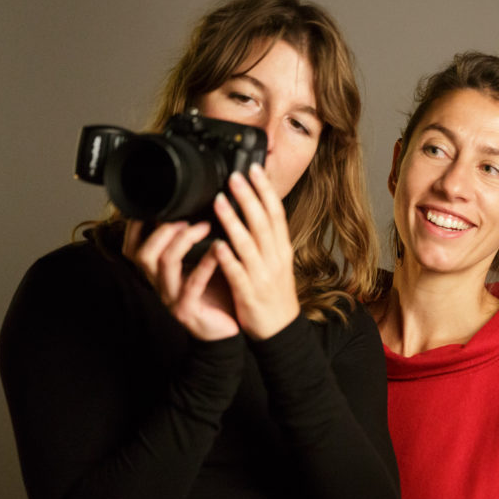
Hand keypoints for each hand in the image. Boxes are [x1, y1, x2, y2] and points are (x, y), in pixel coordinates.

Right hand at [123, 218, 240, 340]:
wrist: (225, 333)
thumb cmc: (215, 294)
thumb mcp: (199, 265)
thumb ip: (192, 243)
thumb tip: (198, 208)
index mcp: (157, 273)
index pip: (132, 248)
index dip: (136, 226)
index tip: (155, 205)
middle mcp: (159, 284)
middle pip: (142, 254)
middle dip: (162, 231)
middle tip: (185, 217)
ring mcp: (171, 298)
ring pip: (164, 265)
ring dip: (183, 241)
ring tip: (204, 227)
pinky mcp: (188, 310)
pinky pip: (193, 283)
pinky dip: (205, 263)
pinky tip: (218, 249)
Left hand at [211, 163, 300, 339]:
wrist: (279, 329)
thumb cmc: (274, 293)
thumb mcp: (276, 261)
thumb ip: (265, 238)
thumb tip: (253, 209)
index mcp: (281, 249)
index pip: (276, 213)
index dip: (265, 190)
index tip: (254, 169)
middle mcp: (275, 258)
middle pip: (263, 222)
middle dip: (249, 197)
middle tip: (234, 176)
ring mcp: (263, 275)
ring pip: (248, 243)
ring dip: (234, 221)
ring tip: (219, 200)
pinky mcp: (249, 293)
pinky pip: (237, 272)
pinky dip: (228, 258)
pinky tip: (217, 245)